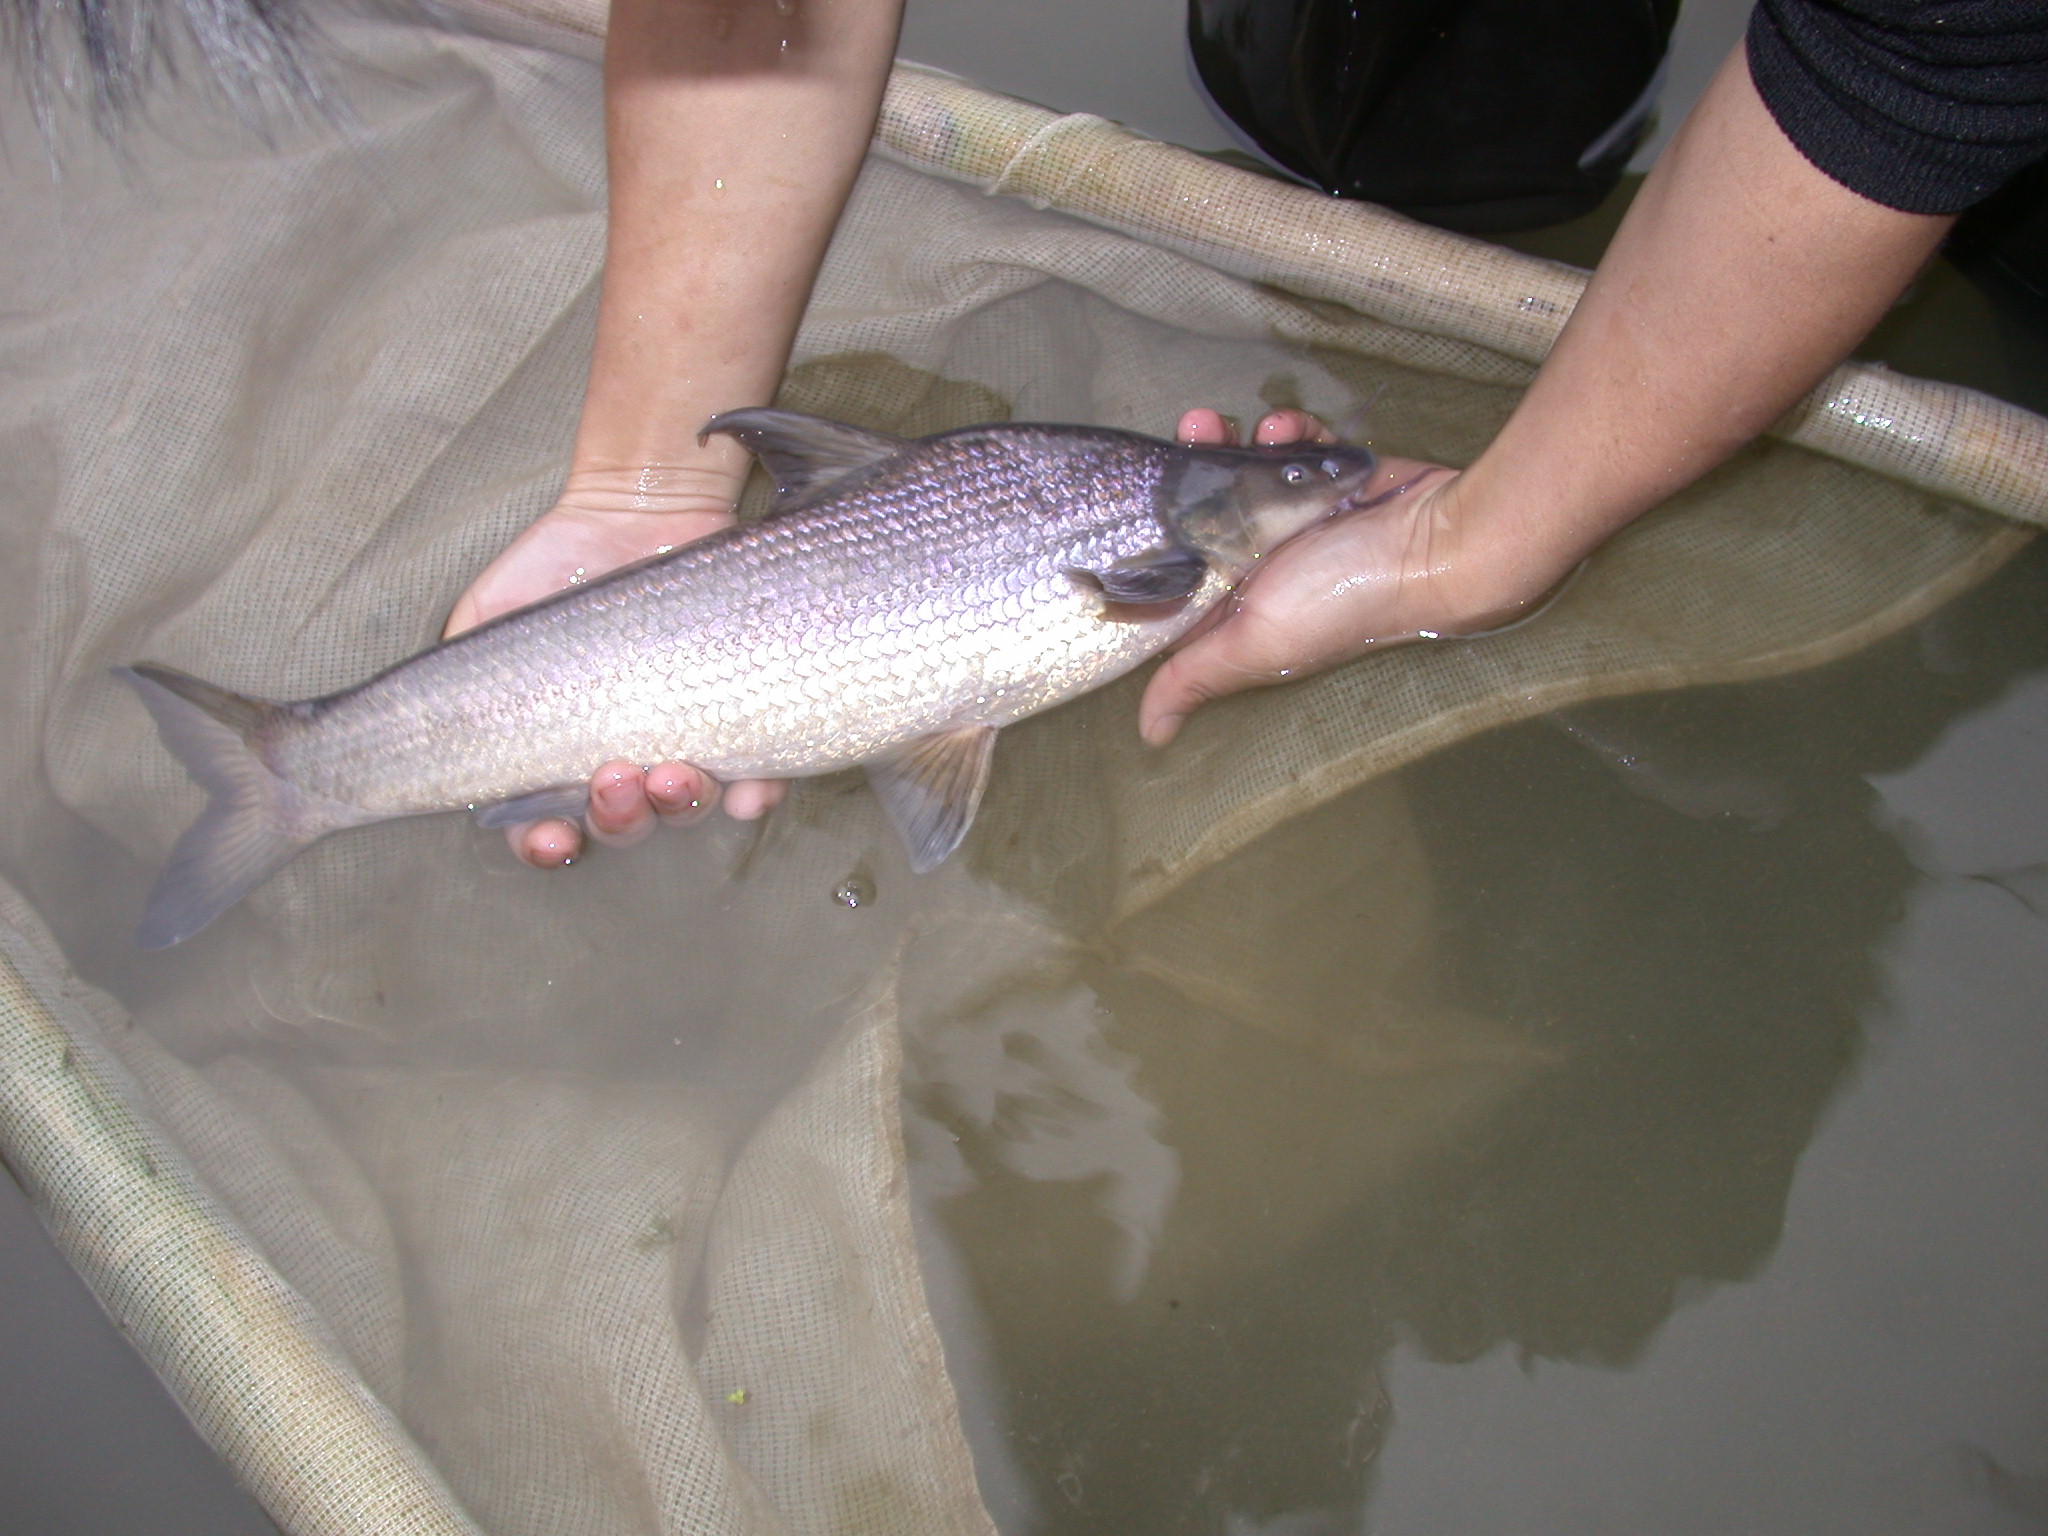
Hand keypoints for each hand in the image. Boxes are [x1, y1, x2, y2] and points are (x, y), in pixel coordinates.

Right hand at [444, 465, 785, 868]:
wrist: (634, 513)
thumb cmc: (553, 571)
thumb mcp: (484, 620)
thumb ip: (453, 684)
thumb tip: (420, 734)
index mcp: (560, 756)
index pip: (549, 828)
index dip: (547, 847)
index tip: (553, 839)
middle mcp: (623, 761)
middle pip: (624, 826)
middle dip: (620, 818)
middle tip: (616, 779)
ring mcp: (683, 741)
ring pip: (687, 809)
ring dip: (680, 807)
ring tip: (673, 774)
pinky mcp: (740, 716)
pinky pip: (757, 775)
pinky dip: (755, 794)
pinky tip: (748, 790)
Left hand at [1140, 409, 1545, 746]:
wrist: (1440, 544)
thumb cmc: (1346, 601)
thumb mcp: (1257, 643)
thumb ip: (1197, 676)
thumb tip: (1149, 735)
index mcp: (1236, 605)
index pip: (1170, 577)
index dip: (1142, 541)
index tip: (1125, 502)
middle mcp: (1261, 565)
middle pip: (1199, 512)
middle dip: (1188, 470)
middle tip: (1191, 431)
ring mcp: (1294, 519)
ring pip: (1239, 472)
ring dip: (1227, 442)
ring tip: (1221, 423)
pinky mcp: (1328, 479)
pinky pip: (1294, 449)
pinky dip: (1287, 434)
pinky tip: (1286, 431)